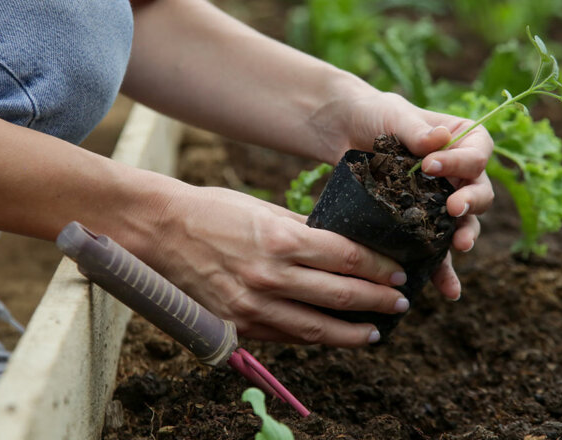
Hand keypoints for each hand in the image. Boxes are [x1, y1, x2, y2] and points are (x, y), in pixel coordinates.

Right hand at [125, 181, 410, 346]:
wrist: (161, 230)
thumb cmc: (213, 211)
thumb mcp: (263, 209)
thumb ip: (303, 230)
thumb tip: (341, 246)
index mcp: (281, 239)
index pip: (347, 257)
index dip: (379, 268)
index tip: (398, 272)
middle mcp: (271, 275)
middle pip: (340, 294)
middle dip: (378, 301)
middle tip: (400, 302)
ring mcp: (252, 305)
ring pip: (317, 328)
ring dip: (353, 332)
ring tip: (376, 331)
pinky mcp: (236, 324)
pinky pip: (285, 337)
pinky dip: (314, 340)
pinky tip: (331, 337)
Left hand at [310, 91, 494, 300]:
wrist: (344, 133)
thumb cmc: (374, 115)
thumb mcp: (393, 115)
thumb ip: (415, 129)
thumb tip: (439, 139)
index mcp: (462, 139)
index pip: (478, 153)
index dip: (462, 162)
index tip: (431, 165)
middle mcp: (459, 172)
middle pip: (480, 192)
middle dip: (471, 203)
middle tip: (453, 209)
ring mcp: (442, 200)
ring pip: (464, 224)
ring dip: (465, 236)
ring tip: (459, 246)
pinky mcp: (421, 223)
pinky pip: (438, 250)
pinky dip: (444, 270)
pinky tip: (448, 291)